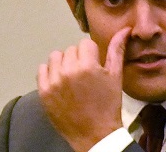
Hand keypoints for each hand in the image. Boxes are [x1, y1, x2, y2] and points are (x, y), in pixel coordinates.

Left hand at [37, 28, 128, 151]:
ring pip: (55, 57)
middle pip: (70, 50)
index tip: (94, 67)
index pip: (85, 43)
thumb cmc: (108, 105)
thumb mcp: (116, 77)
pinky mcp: (44, 91)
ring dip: (63, 64)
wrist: (94, 134)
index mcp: (88, 66)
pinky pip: (42, 69)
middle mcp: (68, 71)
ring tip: (72, 78)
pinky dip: (50, 73)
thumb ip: (117, 51)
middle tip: (85, 76)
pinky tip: (60, 83)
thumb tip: (124, 30)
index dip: (91, 55)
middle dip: (78, 59)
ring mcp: (54, 81)